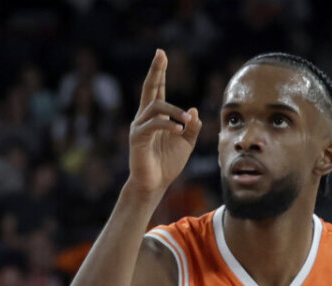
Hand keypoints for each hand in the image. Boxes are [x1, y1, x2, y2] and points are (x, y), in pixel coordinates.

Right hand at [126, 50, 200, 198]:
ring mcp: (139, 127)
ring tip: (187, 120)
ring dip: (175, 111)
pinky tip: (180, 130)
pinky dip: (169, 125)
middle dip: (156, 71)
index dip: (159, 72)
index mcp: (156, 117)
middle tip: (160, 53)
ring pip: (157, 106)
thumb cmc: (167, 165)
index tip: (162, 54)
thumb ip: (192, 127)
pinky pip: (154, 124)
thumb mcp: (186, 143)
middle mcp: (144, 118)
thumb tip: (193, 110)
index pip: (157, 90)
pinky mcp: (138, 138)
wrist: (154, 185)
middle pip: (149, 89)